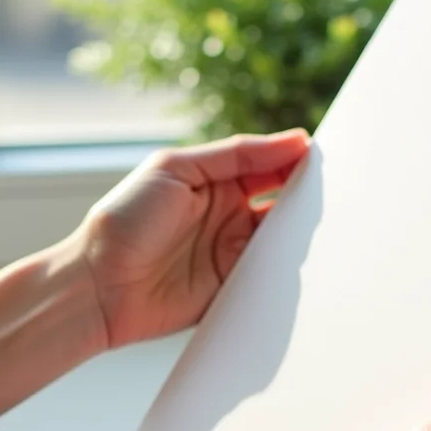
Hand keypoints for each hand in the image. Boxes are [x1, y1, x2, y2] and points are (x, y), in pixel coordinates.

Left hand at [68, 130, 310, 351]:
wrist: (98, 287)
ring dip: (300, 234)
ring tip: (321, 226)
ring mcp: (231, 254)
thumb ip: (236, 155)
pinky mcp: (232, 289)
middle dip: (306, 197)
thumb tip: (292, 140)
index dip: (294, 159)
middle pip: (282, 203)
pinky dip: (286, 272)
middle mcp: (227, 216)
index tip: (320, 156)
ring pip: (282, 241)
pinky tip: (299, 261)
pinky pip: (269, 278)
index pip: (267, 165)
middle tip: (332, 191)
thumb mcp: (176, 169)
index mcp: (214, 181)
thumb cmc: (125, 221)